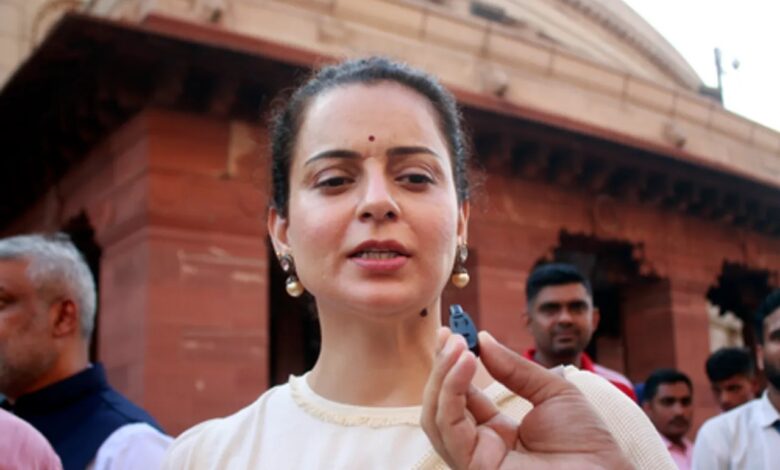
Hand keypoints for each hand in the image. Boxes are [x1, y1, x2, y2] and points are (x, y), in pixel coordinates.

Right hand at [421, 328, 631, 469]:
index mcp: (498, 432)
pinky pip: (449, 428)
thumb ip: (514, 369)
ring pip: (436, 416)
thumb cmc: (588, 445)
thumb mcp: (551, 392)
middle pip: (442, 405)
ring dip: (443, 375)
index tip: (454, 333)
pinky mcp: (475, 467)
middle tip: (451, 334)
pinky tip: (466, 363)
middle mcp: (481, 446)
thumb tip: (483, 339)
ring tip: (458, 345)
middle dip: (443, 366)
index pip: (462, 396)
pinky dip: (450, 392)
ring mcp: (475, 459)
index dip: (454, 365)